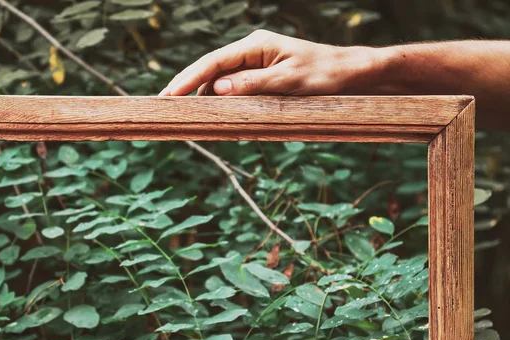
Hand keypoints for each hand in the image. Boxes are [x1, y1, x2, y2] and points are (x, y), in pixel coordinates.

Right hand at [158, 29, 372, 96]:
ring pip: (221, 82)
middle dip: (188, 87)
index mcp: (255, 46)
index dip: (188, 79)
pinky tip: (216, 117)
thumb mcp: (288, 82)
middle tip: (166, 106)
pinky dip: (224, 104)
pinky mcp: (261, 79)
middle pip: (210, 71)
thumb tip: (219, 90)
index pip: (213, 62)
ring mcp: (255, 65)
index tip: (169, 94)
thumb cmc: (322, 75)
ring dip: (205, 99)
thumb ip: (253, 85)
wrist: (347, 74)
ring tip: (188, 117)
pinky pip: (235, 91)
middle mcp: (251, 52)